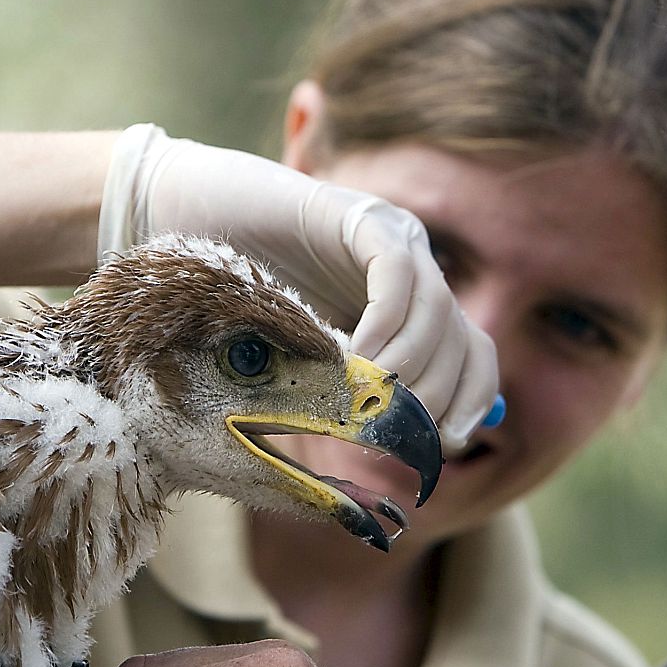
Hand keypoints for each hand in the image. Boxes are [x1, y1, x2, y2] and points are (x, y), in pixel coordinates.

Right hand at [105, 126, 497, 451]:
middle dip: (434, 397)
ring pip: (438, 312)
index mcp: (414, 305)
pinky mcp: (360, 218)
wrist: (191, 225)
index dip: (470, 403)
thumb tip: (393, 448)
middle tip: (389, 434)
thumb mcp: (307, 362)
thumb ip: (348, 393)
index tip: (441, 447)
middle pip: (462, 340)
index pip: (475, 355)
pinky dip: (384, 326)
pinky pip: (396, 276)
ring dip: (408, 368)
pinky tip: (353, 360)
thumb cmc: (239, 303)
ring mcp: (393, 237)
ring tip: (365, 403)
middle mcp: (416, 269)